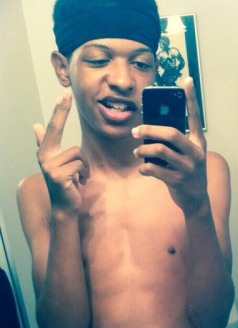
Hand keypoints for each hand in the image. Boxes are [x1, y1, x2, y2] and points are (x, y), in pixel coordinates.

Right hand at [34, 91, 89, 213]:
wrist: (65, 207)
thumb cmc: (64, 184)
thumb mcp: (57, 163)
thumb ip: (46, 144)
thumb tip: (36, 126)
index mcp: (45, 152)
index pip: (53, 127)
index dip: (58, 111)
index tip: (63, 94)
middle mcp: (44, 156)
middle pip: (56, 129)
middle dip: (61, 110)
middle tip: (66, 93)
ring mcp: (49, 166)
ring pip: (77, 152)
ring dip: (85, 166)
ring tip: (80, 177)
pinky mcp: (58, 175)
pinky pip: (80, 165)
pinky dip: (85, 174)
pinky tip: (80, 183)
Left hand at [132, 78, 208, 215]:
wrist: (196, 201)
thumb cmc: (187, 173)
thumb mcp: (187, 156)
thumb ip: (175, 143)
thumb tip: (150, 129)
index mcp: (198, 143)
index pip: (195, 117)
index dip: (191, 99)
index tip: (187, 80)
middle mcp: (195, 153)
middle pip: (170, 133)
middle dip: (149, 130)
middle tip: (136, 132)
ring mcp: (187, 168)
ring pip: (159, 151)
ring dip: (143, 150)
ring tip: (136, 151)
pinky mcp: (178, 181)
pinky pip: (155, 169)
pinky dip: (144, 167)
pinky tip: (142, 168)